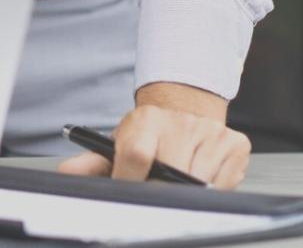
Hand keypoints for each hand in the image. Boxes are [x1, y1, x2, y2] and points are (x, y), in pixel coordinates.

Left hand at [58, 82, 250, 188]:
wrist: (185, 109)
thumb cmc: (150, 134)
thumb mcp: (119, 142)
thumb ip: (93, 162)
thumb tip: (67, 174)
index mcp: (145, 121)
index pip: (136, 155)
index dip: (130, 181)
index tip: (128, 193)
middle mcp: (180, 123)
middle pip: (170, 173)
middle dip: (159, 192)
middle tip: (153, 194)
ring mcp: (210, 133)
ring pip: (198, 183)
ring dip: (185, 193)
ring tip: (175, 183)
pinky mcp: (235, 145)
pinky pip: (223, 185)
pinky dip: (210, 192)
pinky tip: (199, 178)